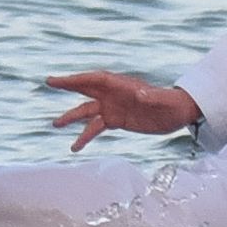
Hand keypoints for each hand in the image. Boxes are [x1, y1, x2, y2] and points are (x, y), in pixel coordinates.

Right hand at [41, 71, 201, 151]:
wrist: (178, 113)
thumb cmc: (171, 103)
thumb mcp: (161, 100)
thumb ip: (151, 97)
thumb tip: (141, 95)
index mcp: (121, 85)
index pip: (94, 79)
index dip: (75, 79)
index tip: (57, 80)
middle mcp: (113, 94)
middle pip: (85, 89)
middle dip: (68, 85)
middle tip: (49, 83)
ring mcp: (113, 108)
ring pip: (87, 111)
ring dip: (71, 117)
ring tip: (55, 124)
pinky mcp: (116, 121)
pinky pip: (96, 128)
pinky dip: (84, 137)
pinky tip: (74, 147)